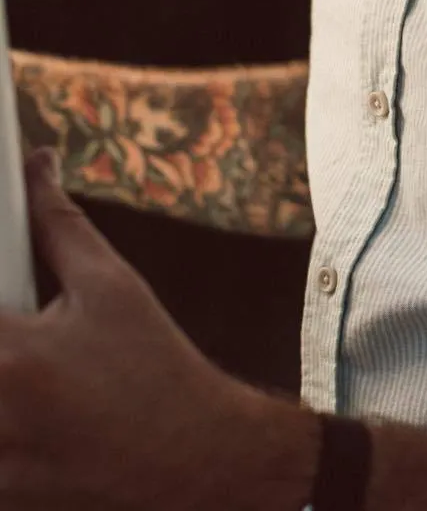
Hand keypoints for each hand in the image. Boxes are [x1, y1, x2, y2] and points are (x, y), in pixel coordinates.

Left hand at [0, 150, 319, 510]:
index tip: (1, 298)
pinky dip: (4, 425)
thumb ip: (57, 222)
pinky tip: (33, 410)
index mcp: (6, 354)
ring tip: (26, 371)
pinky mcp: (0, 495)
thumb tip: (37, 164)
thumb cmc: (154, 365)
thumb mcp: (110, 285)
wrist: (191, 454)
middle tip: (14, 337)